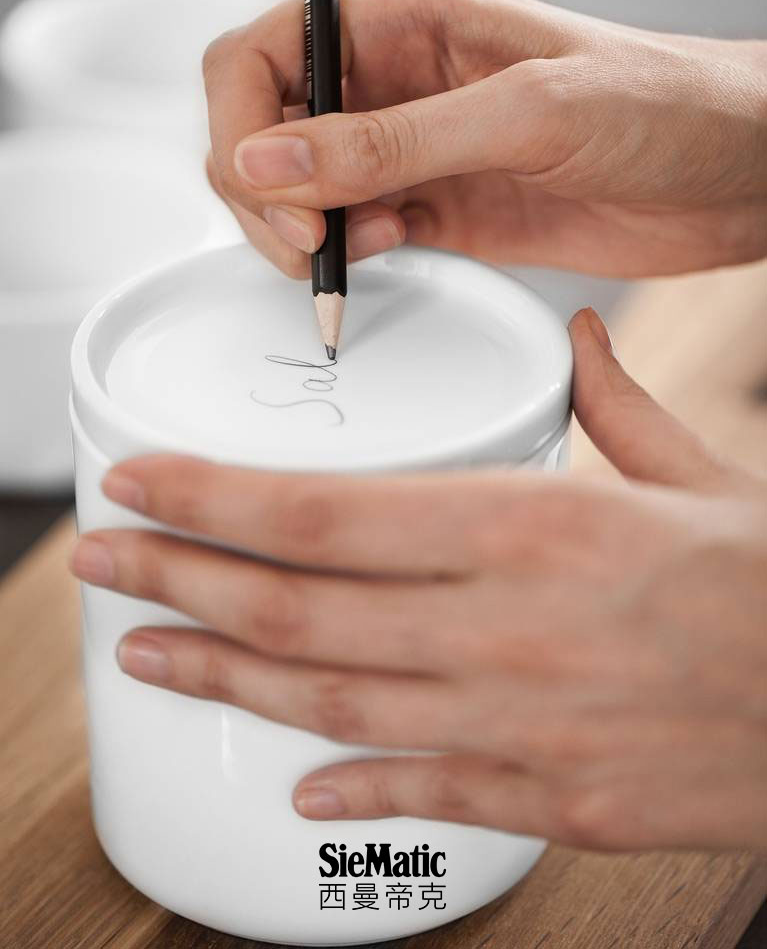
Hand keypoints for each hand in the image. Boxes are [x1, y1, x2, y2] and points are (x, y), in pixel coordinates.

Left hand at [70, 310, 766, 851]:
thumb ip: (614, 406)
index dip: (215, 497)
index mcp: (538, 522)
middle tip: (99, 561)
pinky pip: (427, 792)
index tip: (143, 480)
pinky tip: (295, 782)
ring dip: (225, 677)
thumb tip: (580, 339)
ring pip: (335, 701)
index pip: (330, 509)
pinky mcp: (557, 798)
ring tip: (144, 655)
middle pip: (301, 604)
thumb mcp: (700, 473)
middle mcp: (511, 623)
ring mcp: (526, 721)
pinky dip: (352, 790)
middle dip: (180, 580)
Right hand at [204, 0, 766, 277]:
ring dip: (301, 226)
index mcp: (406, 19)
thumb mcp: (523, 112)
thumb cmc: (662, 105)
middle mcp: (396, 82)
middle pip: (265, 125)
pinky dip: (346, 254)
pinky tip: (381, 256)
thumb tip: (265, 160)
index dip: (242, 121)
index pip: (265, 51)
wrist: (735, 175)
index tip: (270, 188)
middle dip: (262, 186)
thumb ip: (390, 141)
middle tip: (308, 237)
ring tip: (357, 245)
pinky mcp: (439, 211)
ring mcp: (414, 151)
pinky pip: (355, 233)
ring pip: (300, 187)